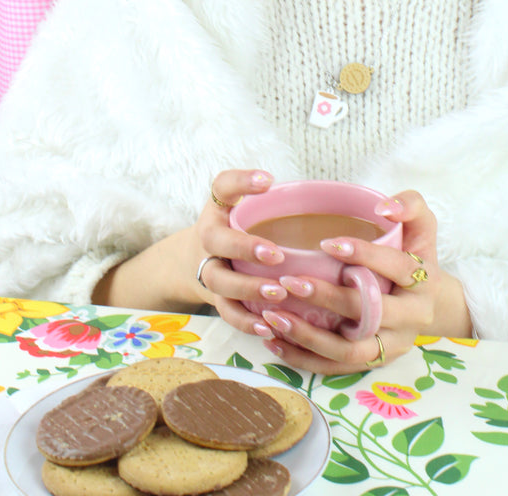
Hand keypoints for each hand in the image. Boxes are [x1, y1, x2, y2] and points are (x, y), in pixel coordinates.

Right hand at [92, 167, 284, 323]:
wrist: (191, 262)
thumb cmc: (231, 229)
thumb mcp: (240, 208)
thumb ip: (269, 200)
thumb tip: (316, 194)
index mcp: (217, 210)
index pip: (222, 187)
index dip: (242, 182)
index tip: (268, 181)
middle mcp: (208, 238)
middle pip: (217, 241)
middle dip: (244, 248)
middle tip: (276, 255)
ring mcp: (208, 269)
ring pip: (220, 282)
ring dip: (248, 288)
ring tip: (278, 293)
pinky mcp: (215, 298)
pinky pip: (226, 313)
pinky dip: (245, 322)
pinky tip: (268, 326)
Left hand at [256, 190, 471, 374]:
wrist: (435, 304)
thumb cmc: (417, 256)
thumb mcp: (422, 227)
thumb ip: (410, 206)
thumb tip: (385, 207)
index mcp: (423, 282)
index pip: (396, 267)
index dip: (364, 254)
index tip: (327, 243)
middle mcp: (412, 318)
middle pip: (369, 313)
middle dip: (327, 298)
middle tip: (288, 283)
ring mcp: (392, 345)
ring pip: (349, 350)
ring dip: (308, 335)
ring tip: (274, 317)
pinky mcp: (374, 363)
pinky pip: (336, 368)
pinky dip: (304, 358)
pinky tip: (275, 341)